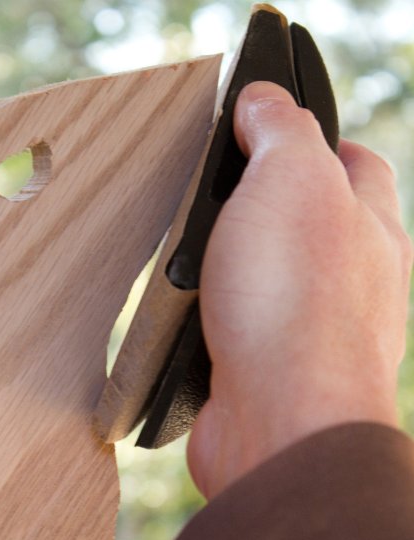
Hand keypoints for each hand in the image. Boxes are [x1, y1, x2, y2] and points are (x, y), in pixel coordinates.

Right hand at [188, 80, 412, 499]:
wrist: (280, 422)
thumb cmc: (297, 305)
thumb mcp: (289, 179)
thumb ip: (280, 130)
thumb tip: (262, 100)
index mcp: (369, 227)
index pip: (354, 162)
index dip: (313, 137)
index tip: (267, 127)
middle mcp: (352, 282)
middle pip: (307, 223)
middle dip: (259, 206)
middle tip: (213, 193)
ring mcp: (311, 333)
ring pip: (265, 281)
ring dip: (225, 269)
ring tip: (192, 260)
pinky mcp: (268, 373)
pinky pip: (234, 332)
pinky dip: (208, 322)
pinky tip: (187, 320)